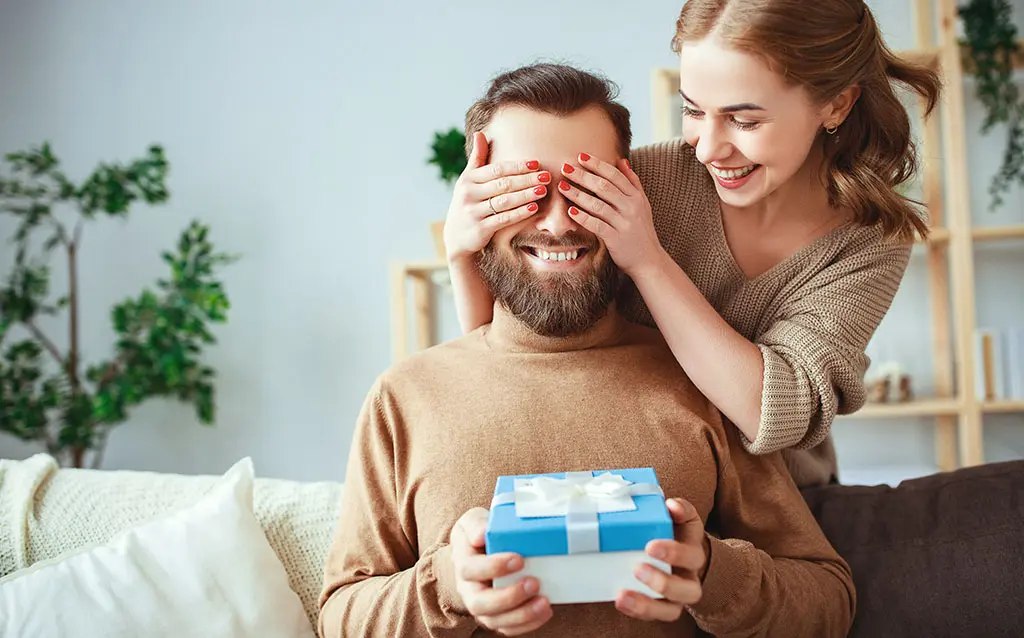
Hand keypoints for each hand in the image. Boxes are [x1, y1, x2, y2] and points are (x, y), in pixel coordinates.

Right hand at [443, 132, 550, 261]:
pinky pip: (503, 219)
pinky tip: (534, 208)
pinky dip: (519, 213)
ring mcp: (473, 212)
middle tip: (546, 176)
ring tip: (543, 190)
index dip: (517, 166)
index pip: (496, 170)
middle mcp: (469, 194)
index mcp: (468, 179)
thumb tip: (480, 132)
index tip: (536, 164)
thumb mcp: (468, 180)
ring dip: (526, 195)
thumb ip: (477, 158)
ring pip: (504, 201)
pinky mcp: (480, 230)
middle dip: (526, 179)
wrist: (456, 237)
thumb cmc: (468, 203)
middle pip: (503, 184)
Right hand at [450, 507, 552, 634]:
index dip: (494, 567)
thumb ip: (476, 524)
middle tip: (533, 583)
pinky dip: (528, 624)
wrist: (478, 553)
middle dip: (508, 596)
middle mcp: (469, 590)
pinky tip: (545, 611)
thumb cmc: (478, 535)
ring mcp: (482, 607)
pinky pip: (508, 628)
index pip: (470, 570)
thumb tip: (482, 534)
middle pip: (480, 603)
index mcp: (462, 563)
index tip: (518, 559)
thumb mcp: (473, 521)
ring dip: (521, 614)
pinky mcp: (497, 617)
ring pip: (495, 620)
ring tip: (544, 602)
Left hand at [558, 153, 664, 276]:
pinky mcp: (616, 239)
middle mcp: (631, 207)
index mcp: (636, 197)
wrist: (648, 260)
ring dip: (578, 194)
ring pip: (598, 205)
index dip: (597, 165)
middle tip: (565, 167)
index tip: (581, 157)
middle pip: (604, 187)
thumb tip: (622, 160)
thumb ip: (632, 182)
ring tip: (562, 186)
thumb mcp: (642, 204)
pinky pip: (597, 225)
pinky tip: (570, 211)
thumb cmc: (641, 230)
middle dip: (583, 176)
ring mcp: (624, 223)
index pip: (615, 175)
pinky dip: (583, 217)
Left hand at [615, 498, 708, 622]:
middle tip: (638, 569)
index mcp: (694, 554)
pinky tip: (620, 601)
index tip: (650, 546)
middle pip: (687, 590)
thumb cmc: (679, 533)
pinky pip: (655, 616)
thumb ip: (680, 509)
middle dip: (662, 582)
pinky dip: (637, 611)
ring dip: (647, 605)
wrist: (685, 556)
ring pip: (671, 611)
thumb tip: (672, 505)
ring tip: (624, 596)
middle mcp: (690, 579)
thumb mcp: (684, 518)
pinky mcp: (663, 607)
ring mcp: (677, 598)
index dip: (675, 553)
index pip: (692, 556)